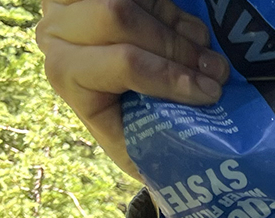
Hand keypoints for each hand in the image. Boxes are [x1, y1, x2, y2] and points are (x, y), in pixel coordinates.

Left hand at [35, 0, 228, 177]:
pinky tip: (189, 35)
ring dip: (177, 26)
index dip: (168, 74)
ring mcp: (74, 3)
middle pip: (119, 16)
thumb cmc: (130, 135)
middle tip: (216, 71)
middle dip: (177, 46)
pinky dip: (173, 11)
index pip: (119, 62)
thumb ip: (156, 134)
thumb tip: (208, 120)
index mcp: (66, 73)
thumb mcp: (138, 146)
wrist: (115, 112)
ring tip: (206, 51)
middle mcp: (59, 31)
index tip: (208, 93)